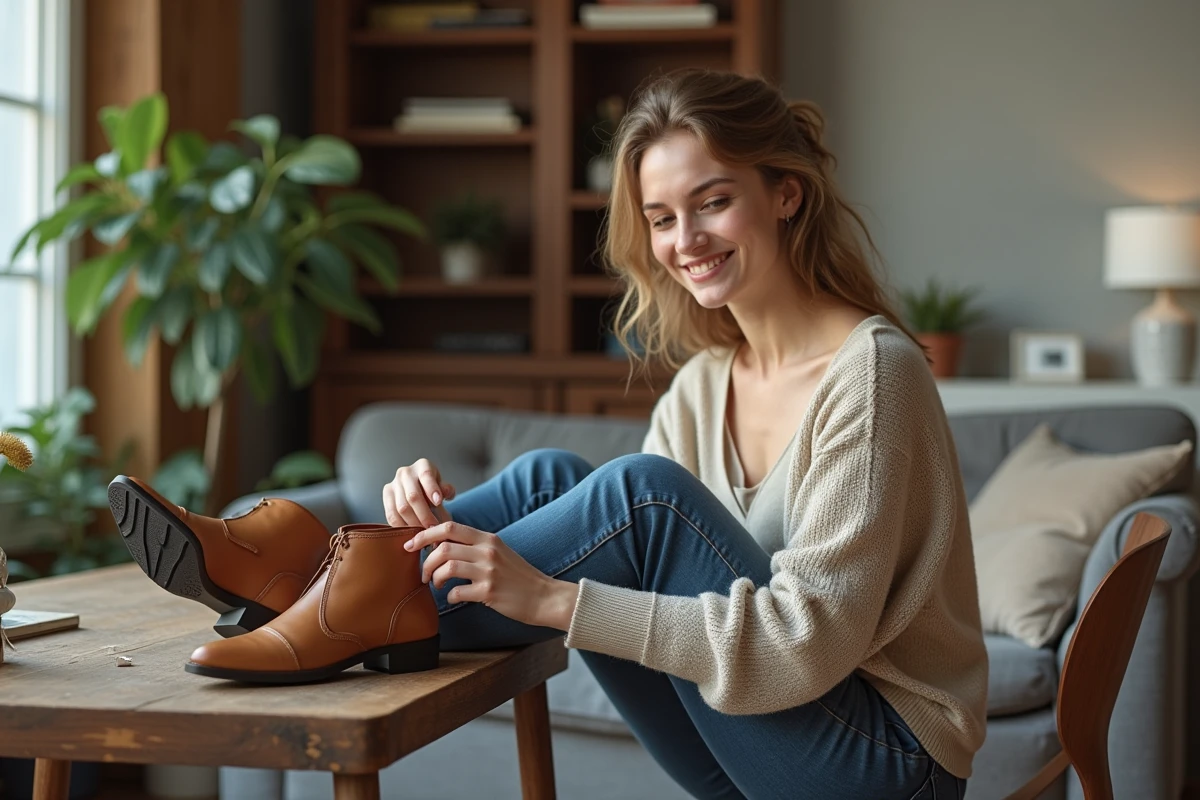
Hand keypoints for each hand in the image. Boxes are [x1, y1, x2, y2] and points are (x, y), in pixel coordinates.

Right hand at [383, 458, 455, 528]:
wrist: (418, 489)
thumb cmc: (432, 489)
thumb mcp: (442, 486)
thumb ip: (446, 490)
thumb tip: (446, 493)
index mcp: (422, 465)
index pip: (426, 475)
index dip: (432, 489)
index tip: (438, 502)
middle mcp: (405, 472)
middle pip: (413, 496)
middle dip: (424, 514)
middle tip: (433, 527)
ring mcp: (393, 484)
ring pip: (402, 507)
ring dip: (414, 523)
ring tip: (424, 532)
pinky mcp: (386, 496)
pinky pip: (391, 515)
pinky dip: (401, 526)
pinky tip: (411, 531)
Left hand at [407, 521, 578, 629]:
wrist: (544, 596)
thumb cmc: (518, 576)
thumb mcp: (499, 552)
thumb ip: (476, 546)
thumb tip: (444, 545)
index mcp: (488, 538)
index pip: (449, 528)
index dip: (425, 534)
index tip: (411, 544)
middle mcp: (487, 551)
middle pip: (443, 547)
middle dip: (425, 561)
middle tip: (423, 574)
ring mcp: (488, 571)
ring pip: (446, 568)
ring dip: (434, 578)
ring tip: (437, 585)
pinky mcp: (489, 592)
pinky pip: (457, 592)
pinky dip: (449, 596)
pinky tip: (455, 598)